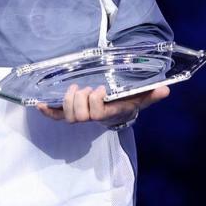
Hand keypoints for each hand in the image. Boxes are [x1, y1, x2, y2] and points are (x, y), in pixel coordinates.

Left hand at [36, 83, 169, 127]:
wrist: (115, 110)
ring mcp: (81, 117)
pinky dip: (48, 112)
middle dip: (79, 99)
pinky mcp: (70, 114)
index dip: (95, 101)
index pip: (98, 113)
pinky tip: (39, 104)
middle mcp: (93, 118)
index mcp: (109, 113)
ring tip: (74, 88)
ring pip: (69, 116)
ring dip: (68, 100)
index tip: (100, 89)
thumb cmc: (126, 101)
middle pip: (80, 116)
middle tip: (85, 87)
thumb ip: (151, 94)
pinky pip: (57, 116)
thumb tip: (166, 89)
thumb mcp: (139, 96)